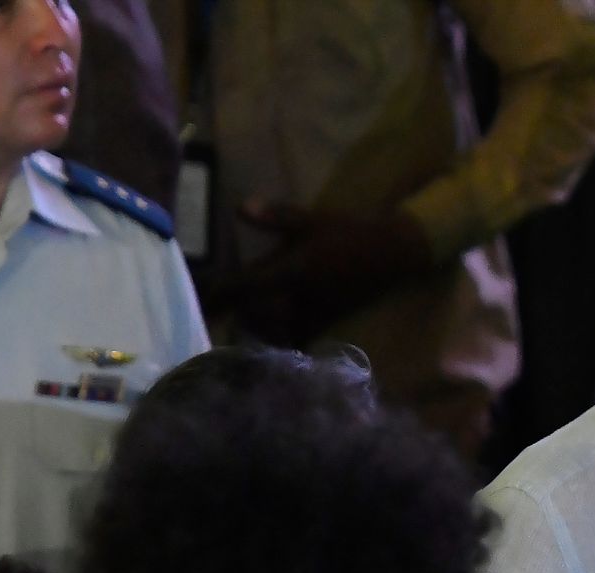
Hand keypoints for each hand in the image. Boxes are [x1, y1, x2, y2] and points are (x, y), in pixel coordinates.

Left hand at [205, 200, 434, 345]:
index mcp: (292, 271)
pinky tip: (273, 343)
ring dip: (257, 334)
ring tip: (241, 335)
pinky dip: (282, 341)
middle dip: (236, 319)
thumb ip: (276, 216)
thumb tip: (239, 207)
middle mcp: (300, 298)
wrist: (393, 255)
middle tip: (218, 320)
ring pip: (276, 332)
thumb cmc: (350, 233)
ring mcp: (314, 313)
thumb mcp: (312, 219)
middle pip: (256, 317)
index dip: (220, 295)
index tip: (201, 302)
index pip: (245, 286)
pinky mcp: (327, 322)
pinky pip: (297, 338)